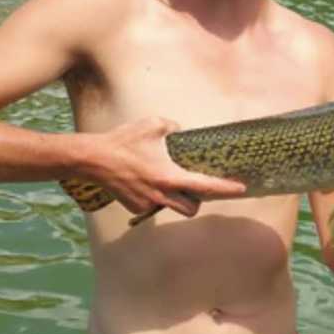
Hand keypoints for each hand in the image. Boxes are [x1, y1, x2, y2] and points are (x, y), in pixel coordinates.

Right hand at [84, 117, 245, 216]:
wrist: (92, 159)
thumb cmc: (124, 141)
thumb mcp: (154, 125)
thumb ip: (173, 127)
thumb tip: (180, 130)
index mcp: (170, 176)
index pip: (206, 185)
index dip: (226, 188)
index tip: (241, 188)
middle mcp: (162, 195)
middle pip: (192, 208)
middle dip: (197, 200)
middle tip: (196, 186)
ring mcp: (147, 204)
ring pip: (171, 207)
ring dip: (176, 199)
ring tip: (167, 181)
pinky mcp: (134, 207)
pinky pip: (152, 205)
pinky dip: (154, 196)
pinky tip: (144, 181)